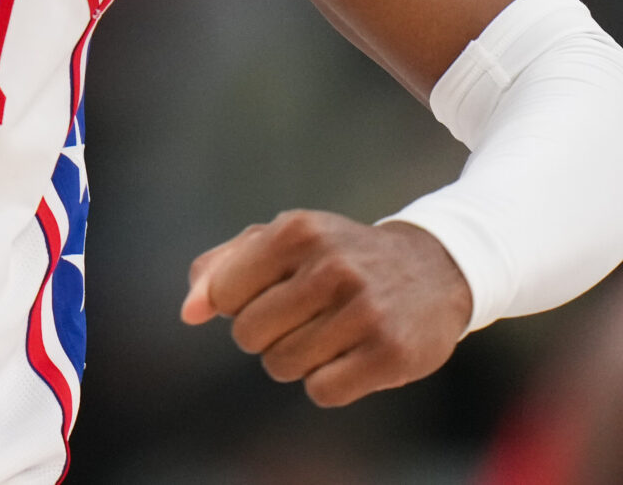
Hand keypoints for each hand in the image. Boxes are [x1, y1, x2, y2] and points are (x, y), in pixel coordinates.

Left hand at [179, 211, 469, 405]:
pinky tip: (351, 356)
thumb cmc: (338, 256)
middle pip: (249, 336)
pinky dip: (328, 383)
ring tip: (329, 334)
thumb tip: (189, 312)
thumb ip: (222, 268)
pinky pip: (322, 391)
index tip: (271, 293)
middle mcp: (333, 265)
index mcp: (297, 230)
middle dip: (266, 336)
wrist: (433, 269)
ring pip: (283, 366)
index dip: (239, 305)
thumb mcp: (282, 241)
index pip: (224, 294)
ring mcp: (366, 310)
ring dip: (297, 360)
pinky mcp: (391, 353)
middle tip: (303, 317)